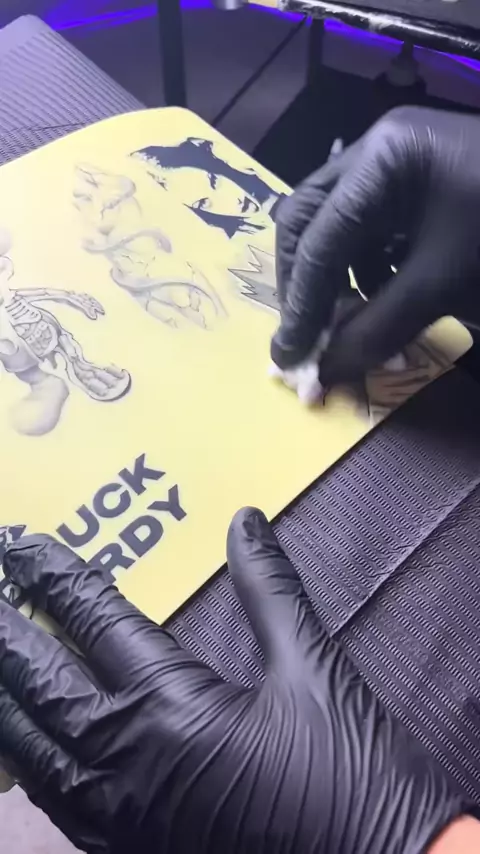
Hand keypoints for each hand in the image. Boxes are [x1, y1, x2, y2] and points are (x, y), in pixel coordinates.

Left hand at [0, 509, 468, 852]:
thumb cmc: (350, 775)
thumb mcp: (312, 668)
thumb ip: (270, 589)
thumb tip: (244, 521)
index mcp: (171, 708)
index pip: (92, 622)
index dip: (52, 577)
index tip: (19, 543)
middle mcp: (128, 764)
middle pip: (39, 685)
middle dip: (4, 632)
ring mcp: (120, 820)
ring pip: (31, 754)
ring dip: (6, 701)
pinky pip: (57, 804)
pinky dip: (31, 763)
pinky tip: (27, 748)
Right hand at [271, 107, 479, 386]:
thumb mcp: (442, 285)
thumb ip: (375, 328)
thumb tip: (322, 373)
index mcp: (383, 158)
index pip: (319, 238)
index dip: (300, 304)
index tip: (289, 357)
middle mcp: (379, 151)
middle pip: (310, 221)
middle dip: (304, 285)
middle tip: (306, 338)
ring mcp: (397, 165)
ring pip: (334, 228)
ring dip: (332, 282)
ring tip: (345, 329)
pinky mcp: (415, 187)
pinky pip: (368, 233)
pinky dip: (363, 274)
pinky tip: (378, 303)